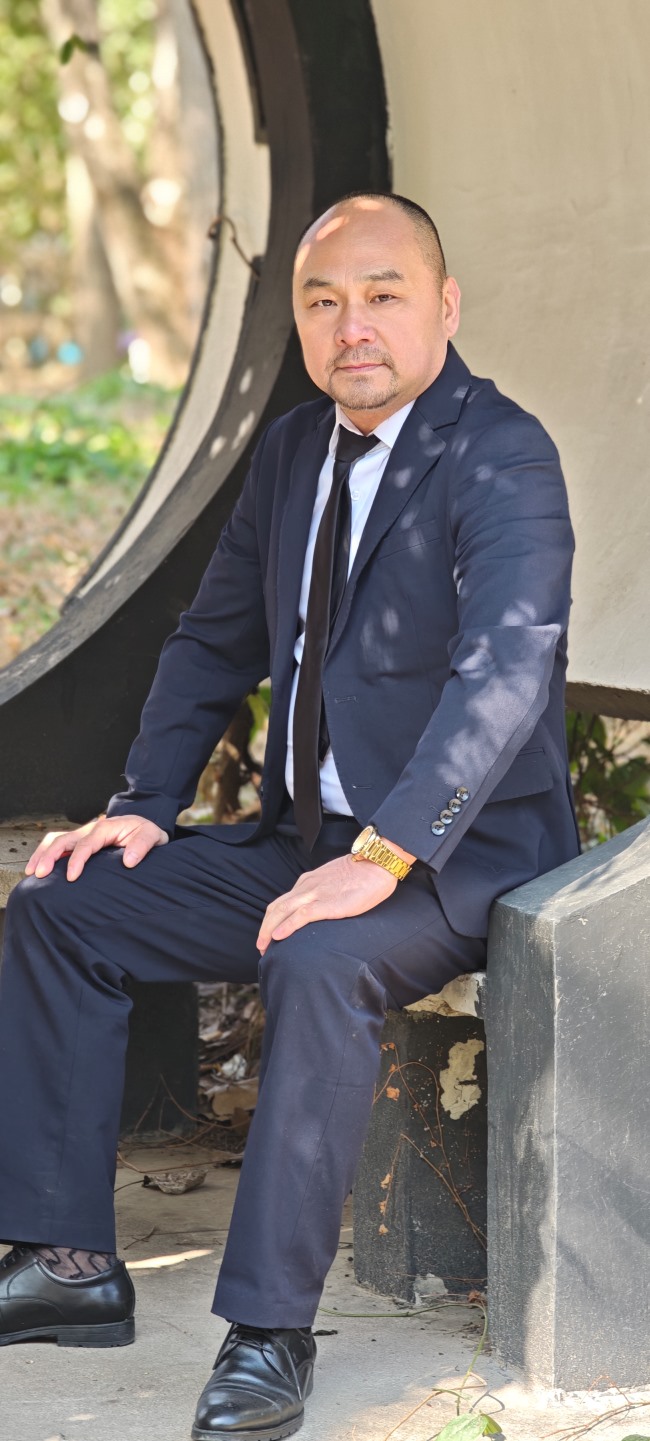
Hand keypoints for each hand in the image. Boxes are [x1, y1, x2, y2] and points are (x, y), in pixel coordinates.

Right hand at [24, 815, 168, 881]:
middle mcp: (90, 830)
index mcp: (105, 828)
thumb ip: (142, 846)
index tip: (72, 877)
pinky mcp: (80, 842)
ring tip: (31, 872)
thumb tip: (128, 861)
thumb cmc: (146, 832)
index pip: (86, 844)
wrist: (144, 827)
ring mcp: (83, 835)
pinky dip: (46, 854)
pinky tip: (38, 869)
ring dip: (42, 854)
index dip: (77, 860)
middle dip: (49, 856)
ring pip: (56, 840)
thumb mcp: (152, 836)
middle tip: (40, 874)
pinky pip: (59, 845)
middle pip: (63, 840)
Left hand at [256, 854, 396, 953]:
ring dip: (268, 931)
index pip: (282, 902)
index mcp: (308, 882)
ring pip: (281, 911)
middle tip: (261, 947)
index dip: (271, 920)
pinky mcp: (327, 903)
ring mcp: (315, 893)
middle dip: (264, 929)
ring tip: (263, 948)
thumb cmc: (363, 873)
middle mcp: (306, 886)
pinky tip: (278, 937)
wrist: (378, 863)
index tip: (269, 936)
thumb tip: (319, 908)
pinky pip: (300, 915)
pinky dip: (286, 926)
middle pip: (275, 908)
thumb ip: (324, 892)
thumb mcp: (335, 881)